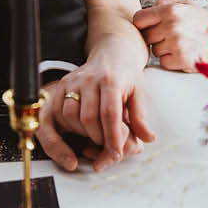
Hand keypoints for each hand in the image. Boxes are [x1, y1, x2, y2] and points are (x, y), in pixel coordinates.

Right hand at [36, 61, 155, 171]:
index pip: (110, 113)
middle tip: (107, 145)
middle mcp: (90, 79)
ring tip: (96, 135)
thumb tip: (148, 139)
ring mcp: (74, 81)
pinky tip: (81, 127)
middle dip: (98, 137)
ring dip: (82, 132)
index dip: (112, 136)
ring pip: (70, 115)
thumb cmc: (126, 76)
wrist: (111, 54)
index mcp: (112, 80)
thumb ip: (140, 118)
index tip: (116, 152)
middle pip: (88, 117)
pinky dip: (69, 125)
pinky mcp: (63, 84)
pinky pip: (59, 111)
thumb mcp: (139, 93)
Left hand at [132, 0, 207, 71]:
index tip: (149, 27)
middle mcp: (171, 26)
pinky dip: (171, 61)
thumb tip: (152, 6)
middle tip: (169, 37)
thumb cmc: (207, 24)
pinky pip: (164, 62)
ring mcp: (176, 43)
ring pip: (155, 50)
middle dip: (155, 38)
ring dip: (164, 50)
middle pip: (146, 36)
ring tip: (180, 44)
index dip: (143, 24)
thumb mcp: (189, 7)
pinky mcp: (180, 59)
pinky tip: (183, 54)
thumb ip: (168, 4)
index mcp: (171, 10)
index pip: (139, 18)